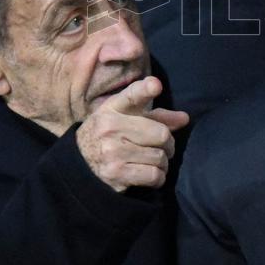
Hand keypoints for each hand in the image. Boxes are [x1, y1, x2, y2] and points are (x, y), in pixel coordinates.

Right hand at [76, 76, 188, 191]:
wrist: (78, 165)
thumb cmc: (109, 137)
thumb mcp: (126, 119)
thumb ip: (156, 116)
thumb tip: (185, 118)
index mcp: (112, 108)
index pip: (132, 96)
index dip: (145, 89)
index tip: (155, 85)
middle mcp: (111, 128)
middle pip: (161, 135)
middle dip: (168, 145)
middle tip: (163, 148)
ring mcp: (113, 152)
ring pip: (160, 157)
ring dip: (162, 163)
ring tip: (152, 162)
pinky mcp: (116, 174)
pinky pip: (153, 176)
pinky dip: (158, 178)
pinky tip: (150, 175)